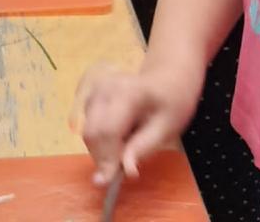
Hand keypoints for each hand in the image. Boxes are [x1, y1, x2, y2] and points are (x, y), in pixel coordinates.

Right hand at [75, 65, 199, 185]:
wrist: (167, 75)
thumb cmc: (172, 101)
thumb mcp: (167, 128)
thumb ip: (144, 148)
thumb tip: (126, 171)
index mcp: (127, 93)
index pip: (107, 131)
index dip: (106, 159)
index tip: (107, 183)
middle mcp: (104, 88)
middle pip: (92, 133)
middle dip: (102, 157)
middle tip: (119, 171)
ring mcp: (94, 89)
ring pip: (87, 131)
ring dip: (101, 149)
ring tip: (127, 146)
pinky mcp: (89, 94)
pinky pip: (88, 125)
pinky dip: (100, 139)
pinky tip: (119, 135)